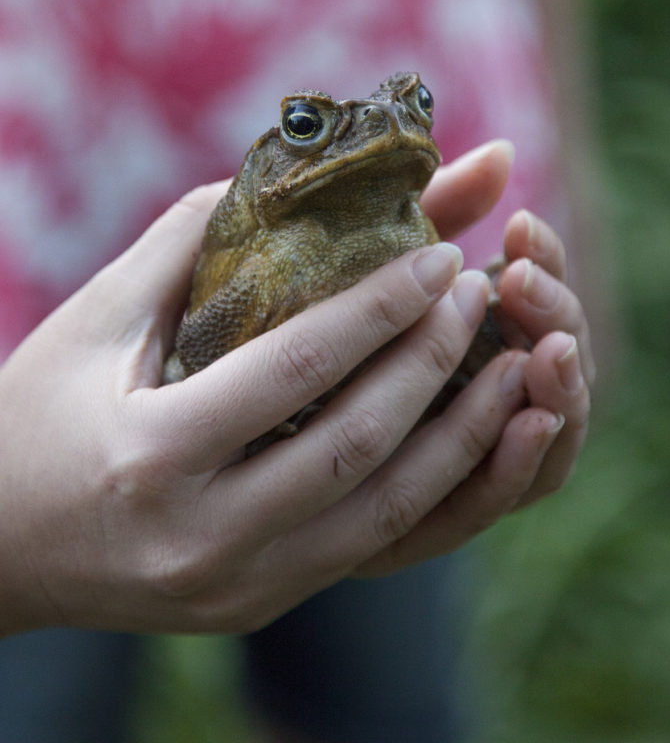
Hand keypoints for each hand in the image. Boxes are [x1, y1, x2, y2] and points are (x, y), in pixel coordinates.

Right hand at [0, 142, 590, 635]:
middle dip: (432, 359)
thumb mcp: (97, 319)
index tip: (441, 250)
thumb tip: (287, 181)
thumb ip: (189, 244)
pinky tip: (466, 432)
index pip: (295, 369)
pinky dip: (429, 486)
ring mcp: (235, 586)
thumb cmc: (37, 413)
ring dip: (460, 435)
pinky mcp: (258, 604)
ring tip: (506, 363)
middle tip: (480, 290)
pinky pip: (368, 547)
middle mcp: (200, 535)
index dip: (380, 305)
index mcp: (149, 453)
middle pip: (355, 444)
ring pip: (384, 513)